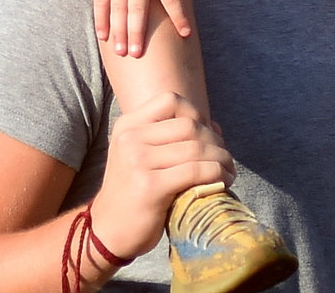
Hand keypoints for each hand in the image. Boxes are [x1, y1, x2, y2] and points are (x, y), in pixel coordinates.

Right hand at [89, 92, 233, 260]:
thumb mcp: (143, 155)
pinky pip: (195, 170)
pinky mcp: (149, 186)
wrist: (107, 232)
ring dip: (221, 158)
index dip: (196, 114)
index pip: (171, 101)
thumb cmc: (133, 192)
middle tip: (225, 158)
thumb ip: (174, 137)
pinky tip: (223, 182)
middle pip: (189, 125)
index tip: (207, 136)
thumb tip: (215, 125)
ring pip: (196, 148)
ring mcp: (137, 162)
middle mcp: (129, 139)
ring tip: (228, 171)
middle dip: (215, 141)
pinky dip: (217, 174)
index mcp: (127, 126)